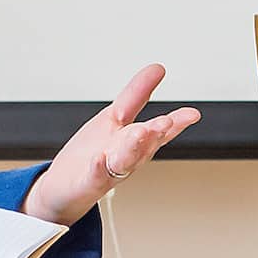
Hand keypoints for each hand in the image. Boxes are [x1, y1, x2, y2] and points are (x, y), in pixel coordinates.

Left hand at [23, 65, 199, 227]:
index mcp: (135, 140)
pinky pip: (95, 175)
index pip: (158, 129)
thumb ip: (137, 94)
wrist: (65, 189)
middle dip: (155, 134)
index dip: (176, 122)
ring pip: (125, 160)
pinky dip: (99, 167)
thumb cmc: (92, 154)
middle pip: (144, 144)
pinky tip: (100, 158)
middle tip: (165, 123)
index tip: (192, 114)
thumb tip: (158, 68)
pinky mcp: (88, 182)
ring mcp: (109, 170)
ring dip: (133, 147)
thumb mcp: (116, 117)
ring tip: (140, 133)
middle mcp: (126, 156)